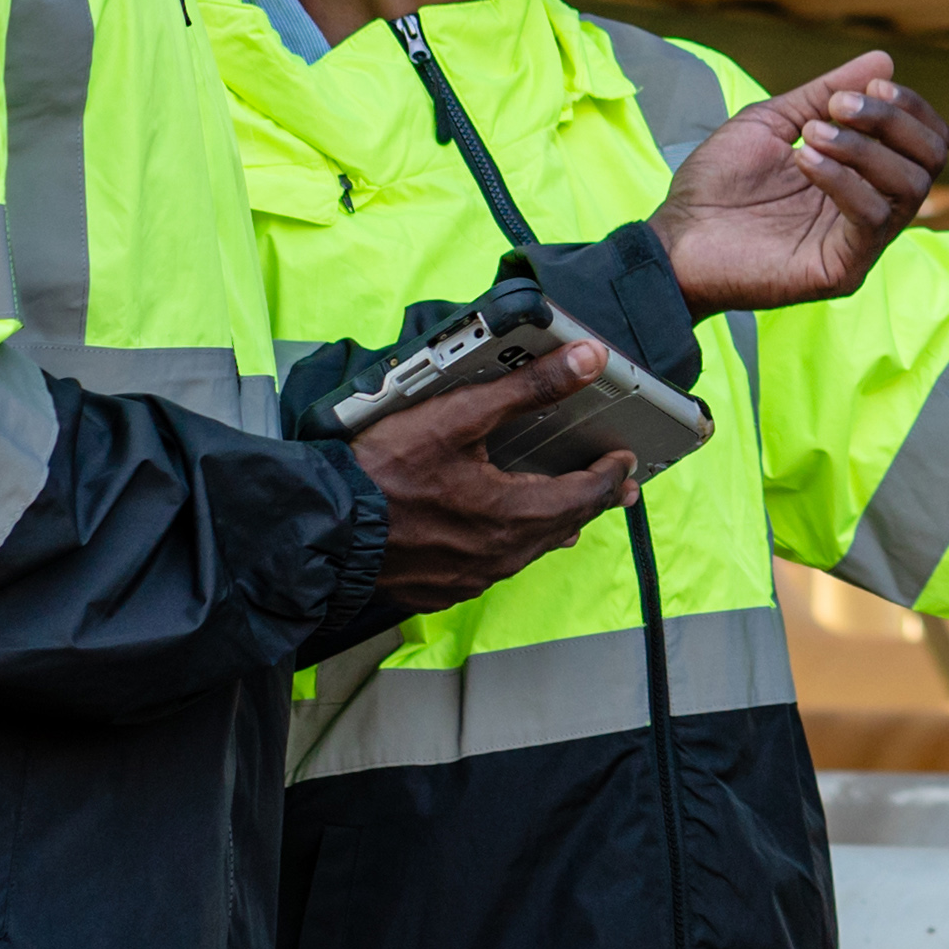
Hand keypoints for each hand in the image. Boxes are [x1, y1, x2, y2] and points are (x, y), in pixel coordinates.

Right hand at [351, 346, 642, 604]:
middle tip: (615, 488)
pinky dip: (508, 546)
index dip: (609, 475)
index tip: (624, 460)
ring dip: (553, 525)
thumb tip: (585, 362)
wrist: (323, 532)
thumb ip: (526, 388)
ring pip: (528, 551)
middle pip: (562, 526)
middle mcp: (498, 555)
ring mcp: (469, 577)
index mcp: (512, 515)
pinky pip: (491, 567)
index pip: (584, 495)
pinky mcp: (441, 587)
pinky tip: (500, 537)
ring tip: (568, 514)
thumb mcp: (457, 415)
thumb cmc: (381, 475)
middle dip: (592, 501)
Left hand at [655, 49, 948, 310]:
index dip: (908, 106)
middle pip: (931, 160)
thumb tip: (884, 59)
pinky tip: (804, 160)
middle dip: (893, 120)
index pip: (925, 140)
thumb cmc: (716, 185)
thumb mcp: (774, 120)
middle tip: (839, 106)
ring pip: (910, 187)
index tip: (870, 85)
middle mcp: (872, 208)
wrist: (673, 240)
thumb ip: (827, 93)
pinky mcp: (843, 269)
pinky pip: (872, 219)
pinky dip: (844, 179)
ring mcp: (860, 242)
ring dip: (864, 148)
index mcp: (862, 175)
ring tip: (810, 134)